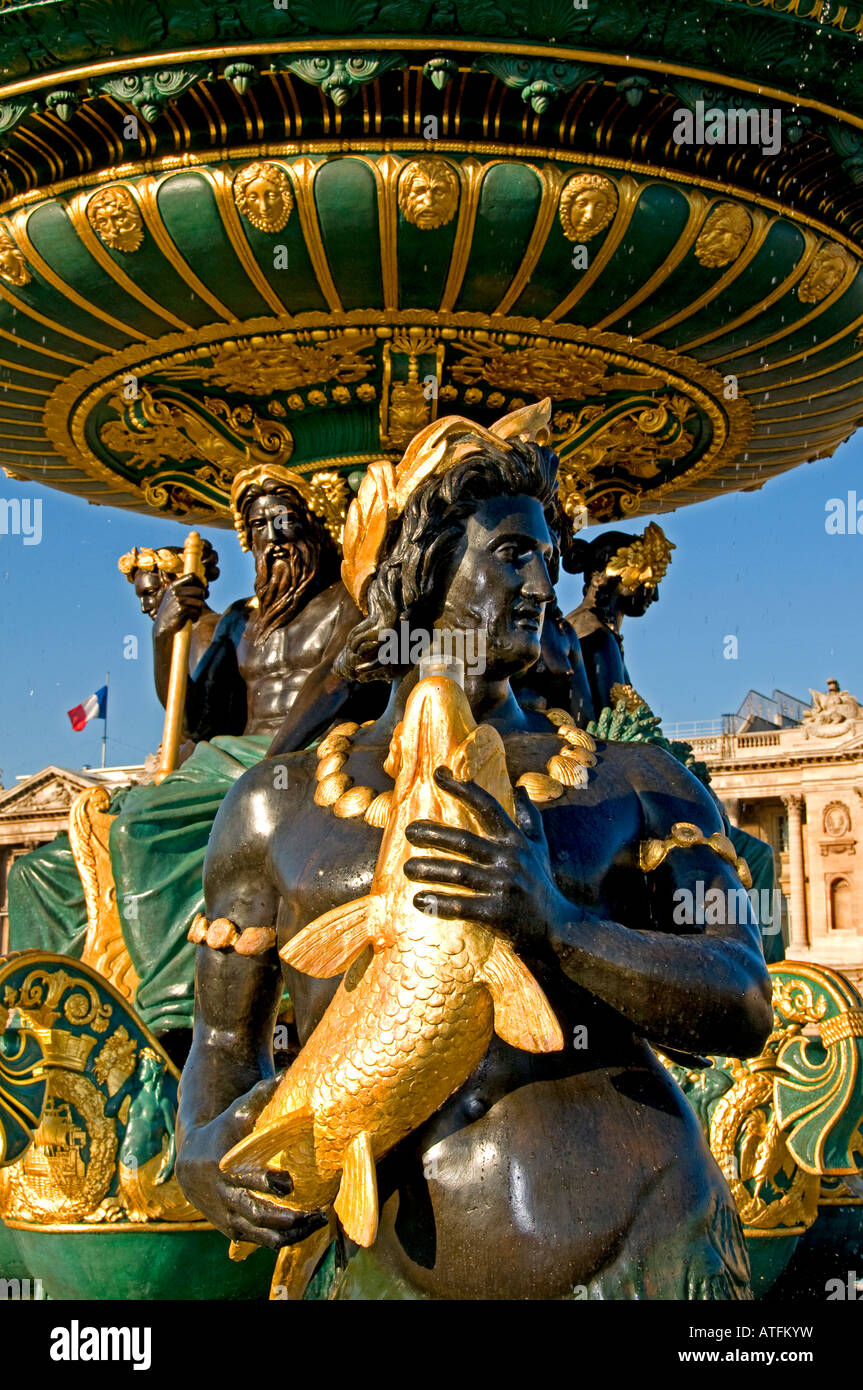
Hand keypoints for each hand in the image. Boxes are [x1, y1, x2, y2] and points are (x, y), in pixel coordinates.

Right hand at [153, 574, 205, 639]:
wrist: (162, 626)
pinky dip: (196, 617)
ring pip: (200, 603)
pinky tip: (190, 619)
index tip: (202, 591)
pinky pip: (197, 612)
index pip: (192, 576)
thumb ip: (186, 590)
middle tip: (197, 606)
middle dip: (201, 600)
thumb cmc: (172, 611)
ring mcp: (178, 600)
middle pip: (200, 591)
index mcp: (174, 585)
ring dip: (198, 611)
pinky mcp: (181, 610)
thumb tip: (205, 587)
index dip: (201, 583)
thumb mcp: (174, 597)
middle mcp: (175, 591)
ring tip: (191, 614)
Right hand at [176, 1077, 327, 1250]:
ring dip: (291, 1233)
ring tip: (318, 1221)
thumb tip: (287, 1072)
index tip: (289, 1183)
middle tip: (318, 1212)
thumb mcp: (237, 1112)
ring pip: (260, 1234)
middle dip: (289, 1217)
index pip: (245, 1179)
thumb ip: (261, 1094)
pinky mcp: (230, 1229)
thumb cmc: (222, 1132)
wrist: (190, 1162)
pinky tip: (305, 1229)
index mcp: (222, 1166)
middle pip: (256, 1214)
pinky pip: (258, 1241)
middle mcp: (223, 1195)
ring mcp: (226, 1216)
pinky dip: (283, 1239)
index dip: (267, 1183)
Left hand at [403, 766, 570, 948]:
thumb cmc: (542, 884)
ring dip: (429, 869)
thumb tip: (520, 788)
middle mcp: (510, 859)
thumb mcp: (540, 849)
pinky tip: (419, 900)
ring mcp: (504, 886)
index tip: (438, 774)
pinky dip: (439, 903)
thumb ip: (530, 819)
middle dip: (433, 834)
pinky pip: (463, 906)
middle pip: (464, 841)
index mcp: (516, 841)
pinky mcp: (498, 912)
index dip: (463, 788)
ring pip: (459, 873)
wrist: (559, 927)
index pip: (488, 807)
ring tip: (407, 868)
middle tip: (409, 831)